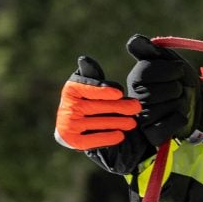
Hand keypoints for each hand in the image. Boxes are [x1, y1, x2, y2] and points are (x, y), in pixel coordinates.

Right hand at [54, 56, 153, 173]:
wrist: (75, 126)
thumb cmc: (89, 100)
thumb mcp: (90, 85)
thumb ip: (93, 76)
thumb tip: (84, 60)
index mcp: (71, 89)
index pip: (87, 88)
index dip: (102, 91)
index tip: (118, 93)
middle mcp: (67, 107)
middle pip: (96, 107)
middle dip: (118, 107)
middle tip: (136, 108)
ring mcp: (68, 125)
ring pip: (97, 123)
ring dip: (117, 123)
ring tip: (132, 123)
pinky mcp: (73, 141)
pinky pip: (92, 139)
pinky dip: (107, 138)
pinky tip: (120, 135)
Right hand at [124, 34, 202, 146]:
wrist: (196, 104)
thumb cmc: (179, 79)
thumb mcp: (167, 60)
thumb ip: (150, 50)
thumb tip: (134, 41)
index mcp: (135, 79)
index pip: (148, 71)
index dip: (172, 70)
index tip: (177, 72)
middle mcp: (134, 100)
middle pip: (165, 89)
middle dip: (179, 87)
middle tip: (177, 90)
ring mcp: (143, 119)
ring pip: (173, 105)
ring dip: (182, 102)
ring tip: (176, 103)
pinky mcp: (153, 135)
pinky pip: (176, 121)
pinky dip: (182, 117)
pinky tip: (176, 116)